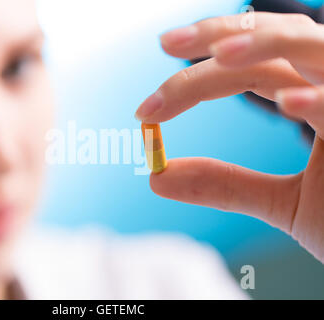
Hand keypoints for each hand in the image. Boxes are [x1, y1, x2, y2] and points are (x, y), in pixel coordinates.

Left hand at [135, 12, 323, 262]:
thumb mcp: (284, 203)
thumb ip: (225, 185)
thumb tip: (157, 176)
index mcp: (311, 98)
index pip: (248, 70)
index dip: (198, 75)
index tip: (149, 105)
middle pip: (273, 41)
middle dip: (220, 35)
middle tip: (166, 43)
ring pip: (313, 48)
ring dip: (267, 43)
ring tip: (219, 54)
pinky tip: (290, 102)